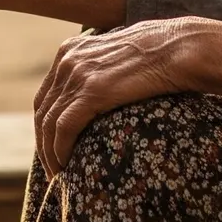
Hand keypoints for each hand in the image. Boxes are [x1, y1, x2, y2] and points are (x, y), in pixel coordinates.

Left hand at [33, 17, 221, 175]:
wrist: (179, 48)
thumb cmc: (158, 55)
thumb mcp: (118, 57)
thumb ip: (101, 70)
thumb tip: (101, 94)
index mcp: (70, 50)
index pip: (45, 95)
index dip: (44, 125)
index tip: (51, 147)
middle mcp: (68, 60)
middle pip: (42, 110)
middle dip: (43, 142)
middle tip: (53, 167)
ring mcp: (78, 74)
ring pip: (49, 123)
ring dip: (50, 152)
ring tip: (59, 173)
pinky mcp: (92, 91)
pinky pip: (64, 128)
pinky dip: (60, 150)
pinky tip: (66, 164)